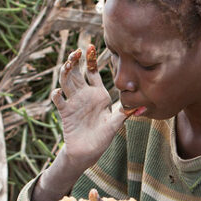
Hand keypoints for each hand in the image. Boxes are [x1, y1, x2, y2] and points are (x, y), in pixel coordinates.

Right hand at [51, 47, 127, 161]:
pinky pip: (59, 100)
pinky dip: (57, 94)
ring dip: (65, 71)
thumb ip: (125, 114)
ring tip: (68, 64)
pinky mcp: (65, 112)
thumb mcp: (115, 125)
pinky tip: (60, 93)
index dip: (91, 59)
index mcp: (98, 94)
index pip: (93, 72)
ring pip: (66, 81)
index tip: (90, 47)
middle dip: (75, 61)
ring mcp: (74, 102)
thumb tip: (143, 106)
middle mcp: (85, 95)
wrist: (87, 153)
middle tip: (76, 52)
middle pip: (77, 72)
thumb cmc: (102, 138)